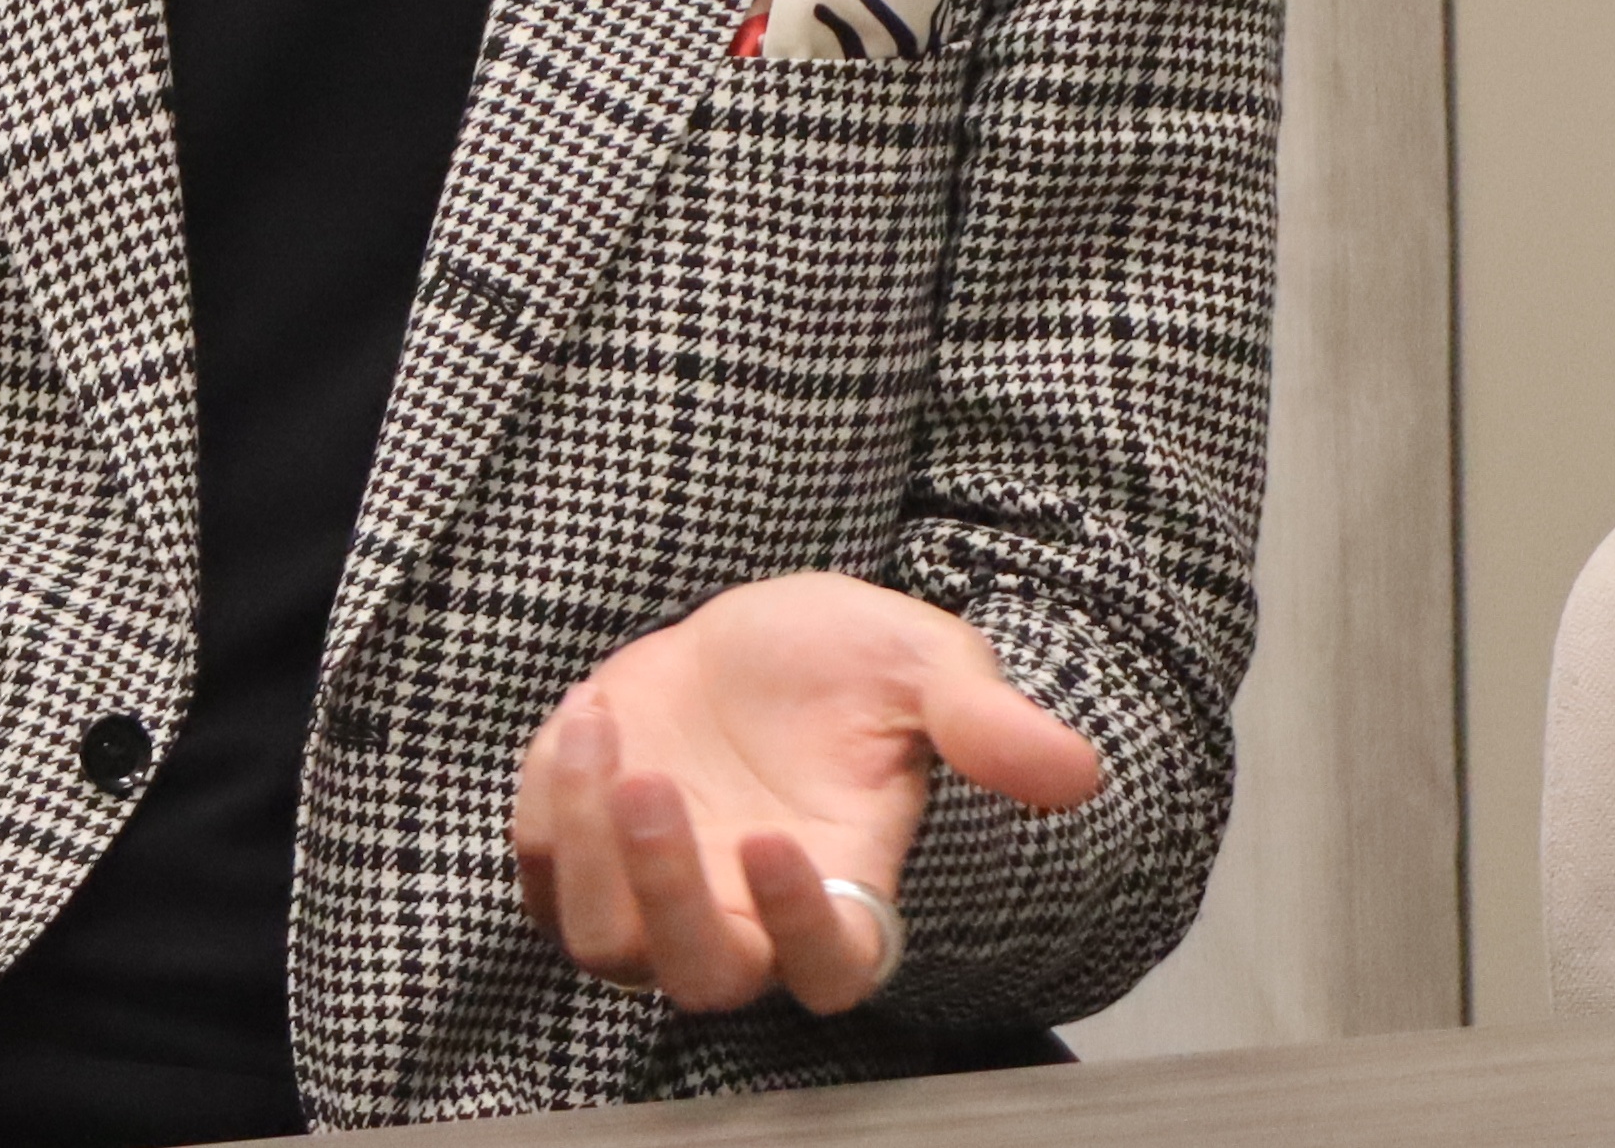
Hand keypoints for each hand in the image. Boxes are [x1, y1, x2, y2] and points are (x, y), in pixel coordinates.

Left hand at [508, 572, 1102, 1015]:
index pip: (829, 964)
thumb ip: (985, 721)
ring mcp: (656, 892)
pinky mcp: (581, 854)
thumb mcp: (920, 664)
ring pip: (604, 941)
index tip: (779, 840)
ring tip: (602, 731)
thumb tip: (1075, 772)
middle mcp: (745, 912)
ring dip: (588, 850)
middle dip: (667, 893)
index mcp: (841, 882)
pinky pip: (539, 872)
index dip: (801, 929)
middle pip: (701, 976)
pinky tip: (583, 718)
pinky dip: (545, 805)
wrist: (750, 639)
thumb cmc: (845, 664)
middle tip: (652, 787)